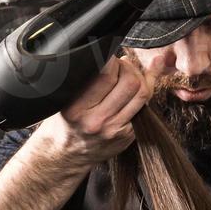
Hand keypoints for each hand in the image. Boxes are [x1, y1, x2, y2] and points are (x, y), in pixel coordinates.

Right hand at [38, 51, 153, 167]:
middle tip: (120, 63)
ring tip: (129, 71)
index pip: (105, 75)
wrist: (66, 155)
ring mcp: (115, 129)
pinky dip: (146, 90)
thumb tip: (114, 55)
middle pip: (130, 83)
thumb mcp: (63, 99)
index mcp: (76, 108)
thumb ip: (84, 80)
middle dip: (128, 66)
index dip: (112, 60)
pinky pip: (145, 107)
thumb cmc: (63, 121)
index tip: (108, 54)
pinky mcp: (128, 135)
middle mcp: (97, 120)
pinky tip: (144, 80)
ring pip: (142, 94)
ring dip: (140, 76)